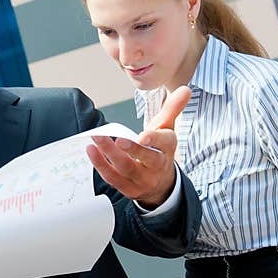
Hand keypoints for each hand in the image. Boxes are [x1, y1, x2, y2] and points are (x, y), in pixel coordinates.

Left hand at [86, 86, 190, 208]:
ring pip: (126, 168)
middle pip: (147, 159)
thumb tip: (186, 89)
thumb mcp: (167, 129)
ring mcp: (143, 179)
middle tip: (118, 140)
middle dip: (133, 150)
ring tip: (97, 138)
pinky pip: (113, 178)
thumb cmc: (160, 151)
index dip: (154, 139)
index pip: (164, 143)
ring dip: (110, 154)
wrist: (160, 184)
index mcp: (168, 149)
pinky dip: (101, 165)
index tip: (143, 136)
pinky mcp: (128, 188)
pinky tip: (92, 151)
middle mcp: (157, 166)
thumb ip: (173, 109)